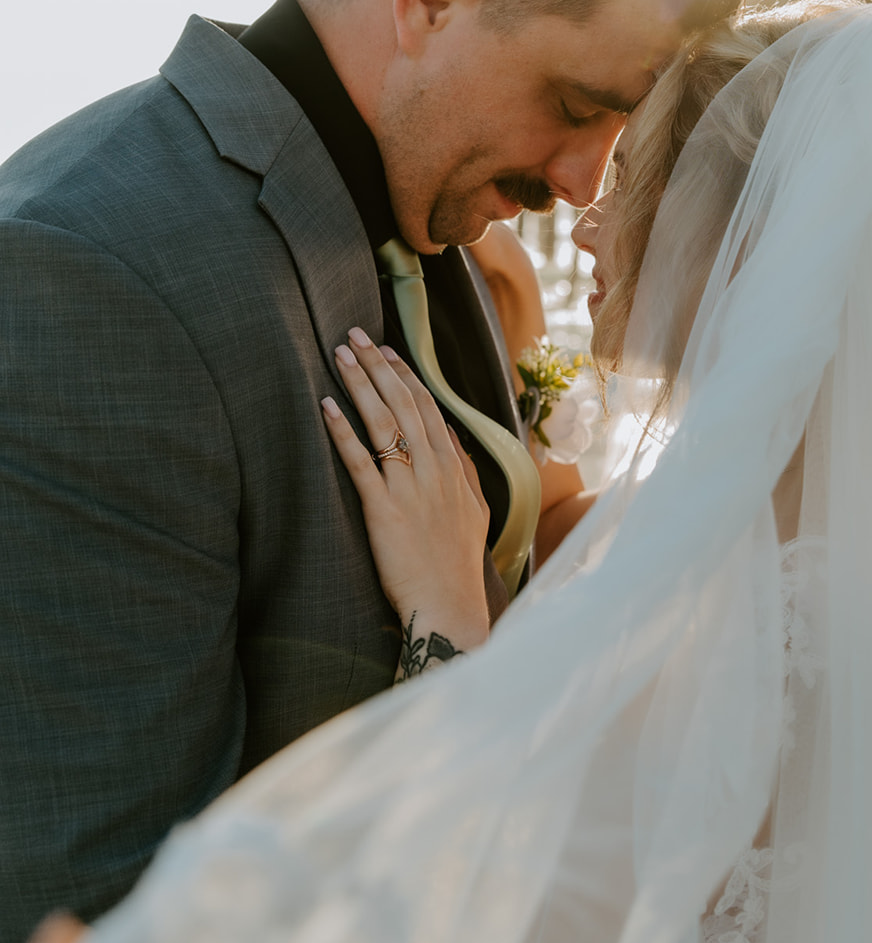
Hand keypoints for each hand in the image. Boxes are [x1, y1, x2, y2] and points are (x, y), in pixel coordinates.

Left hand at [322, 330, 490, 657]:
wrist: (449, 607)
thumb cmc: (456, 566)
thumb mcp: (474, 513)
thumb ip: (463, 474)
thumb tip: (453, 441)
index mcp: (453, 468)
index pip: (428, 406)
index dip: (405, 374)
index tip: (387, 350)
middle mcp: (433, 469)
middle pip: (404, 403)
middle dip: (378, 365)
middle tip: (354, 335)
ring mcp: (409, 487)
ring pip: (383, 422)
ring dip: (360, 384)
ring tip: (340, 355)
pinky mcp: (383, 509)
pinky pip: (359, 461)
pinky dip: (342, 430)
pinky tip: (326, 405)